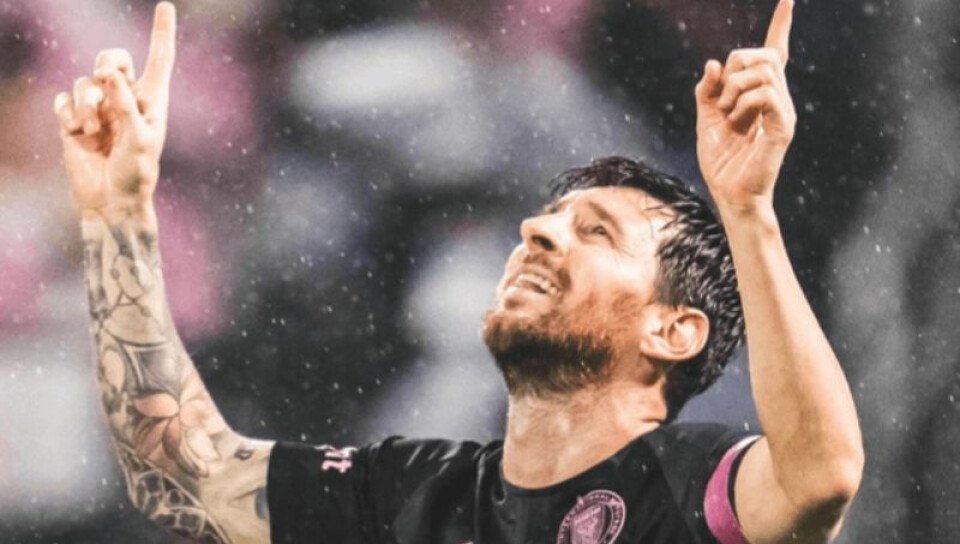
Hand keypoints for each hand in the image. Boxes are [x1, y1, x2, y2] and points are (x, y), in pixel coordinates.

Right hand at [53, 2, 175, 217]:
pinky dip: (68, 114)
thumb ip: (126, 105)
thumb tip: (110, 75)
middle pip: (113, 58)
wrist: (111, 201)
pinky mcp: (74, 120)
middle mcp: (125, 99)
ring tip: (93, 131)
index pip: (159, 60)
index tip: (167, 6)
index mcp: (151, 100)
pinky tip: (77, 134)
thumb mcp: (140, 139)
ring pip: (85, 81)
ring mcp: (99, 108)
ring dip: (87, 103)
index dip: (162, 33)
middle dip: (108, 63)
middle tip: (108, 80)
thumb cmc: (136, 173)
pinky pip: (63, 99)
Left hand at [694, 0, 795, 216]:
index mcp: (760, 94)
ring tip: (729, 113)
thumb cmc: (721, 161)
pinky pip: (766, 94)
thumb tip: (714, 63)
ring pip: (763, 71)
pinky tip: (737, 119)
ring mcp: (783, 111)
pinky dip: (743, 102)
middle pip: (762, 55)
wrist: (729, 194)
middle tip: (722, 96)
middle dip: (736, 64)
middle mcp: (777, 98)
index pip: (775, 53)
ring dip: (734, 87)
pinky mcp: (783, 126)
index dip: (781, 26)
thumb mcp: (706, 119)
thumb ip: (707, 91)